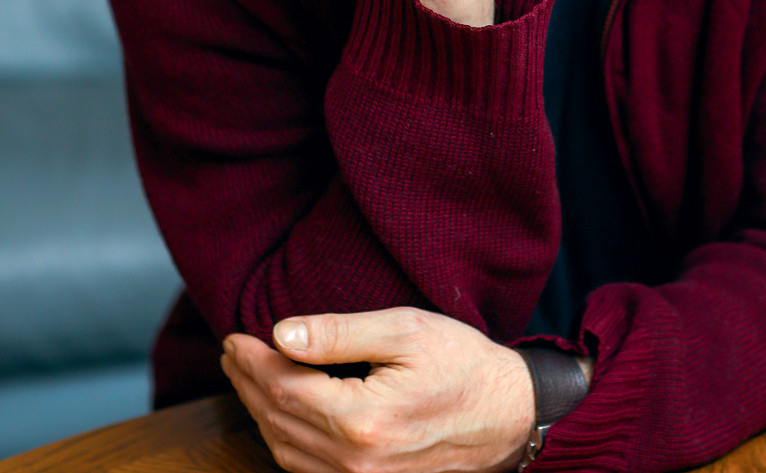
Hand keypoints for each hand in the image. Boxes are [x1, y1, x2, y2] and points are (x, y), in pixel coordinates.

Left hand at [221, 307, 534, 472]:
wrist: (509, 414)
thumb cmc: (463, 364)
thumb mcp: (405, 330)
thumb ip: (340, 332)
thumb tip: (282, 333)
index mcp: (361, 421)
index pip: (284, 388)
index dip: (253, 360)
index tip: (235, 335)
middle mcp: (354, 464)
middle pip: (278, 421)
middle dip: (249, 383)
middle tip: (232, 351)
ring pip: (286, 451)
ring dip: (260, 412)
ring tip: (248, 376)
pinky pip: (307, 470)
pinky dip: (284, 439)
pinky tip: (279, 413)